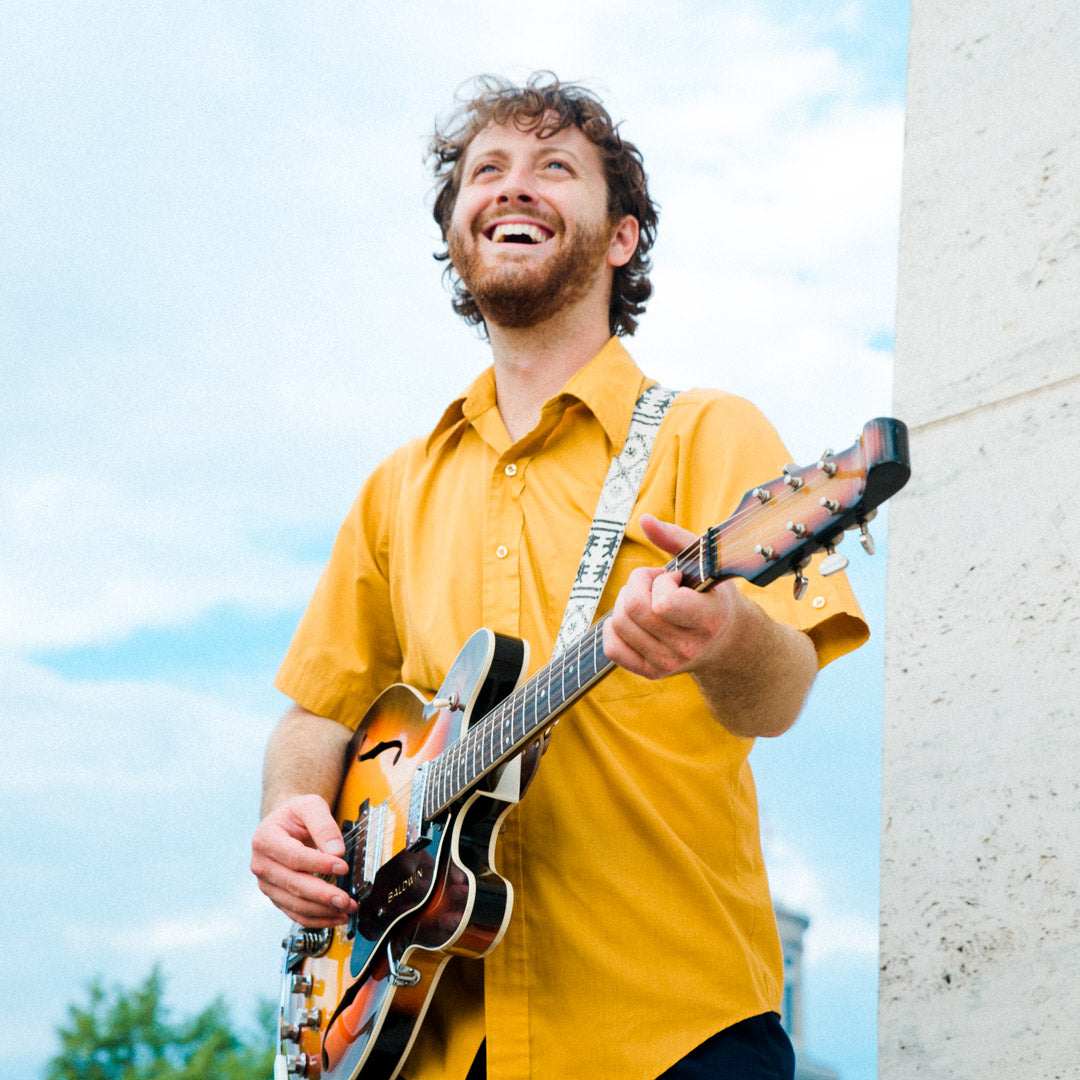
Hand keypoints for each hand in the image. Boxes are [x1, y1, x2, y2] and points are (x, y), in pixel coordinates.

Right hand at [250, 794, 357, 926]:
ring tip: (346, 909)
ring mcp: (267, 883)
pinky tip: (335, 918)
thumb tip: (336, 852)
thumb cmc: (296, 814)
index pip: (294, 856)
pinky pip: (295, 913)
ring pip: (294, 903)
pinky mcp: (275, 896)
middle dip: (322, 894)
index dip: (319, 864)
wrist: (284, 824)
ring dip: (322, 910)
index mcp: (265, 838)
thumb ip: (323, 824)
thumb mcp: (310, 805)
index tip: (343, 867)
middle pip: (294, 884)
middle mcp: (261, 864)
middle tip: (345, 899)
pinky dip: (316, 919)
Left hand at [602, 514, 741, 679]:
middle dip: (637, 584)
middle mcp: (689, 647)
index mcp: (708, 619)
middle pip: (633, 608)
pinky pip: (611, 647)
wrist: (726, 643)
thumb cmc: (712, 595)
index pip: (663, 603)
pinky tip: (634, 619)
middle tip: (655, 584)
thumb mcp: (705, 564)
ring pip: (619, 623)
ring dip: (626, 601)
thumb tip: (644, 520)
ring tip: (648, 599)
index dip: (660, 582)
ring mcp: (669, 664)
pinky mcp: (651, 672)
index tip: (674, 578)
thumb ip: (675, 538)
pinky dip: (614, 628)